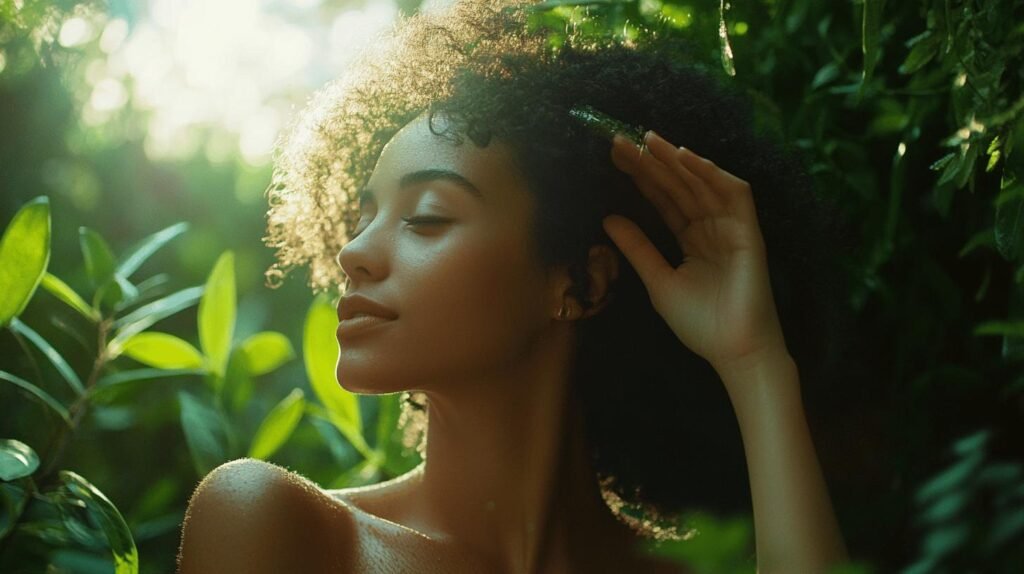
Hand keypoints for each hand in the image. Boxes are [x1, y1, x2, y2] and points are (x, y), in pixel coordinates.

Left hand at [602, 130, 787, 375]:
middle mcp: (711, 227)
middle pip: (678, 185)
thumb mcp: (658, 281)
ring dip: (676, 159)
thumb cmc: (700, 324)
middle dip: (651, 162)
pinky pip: (733, 193)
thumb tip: (608, 218)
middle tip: (620, 141)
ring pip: (702, 182)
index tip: (613, 157)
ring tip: (647, 140)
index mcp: (691, 238)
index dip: (640, 177)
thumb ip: (637, 248)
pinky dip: (710, 173)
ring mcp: (731, 227)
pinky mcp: (749, 231)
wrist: (734, 351)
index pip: (663, 198)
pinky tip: (685, 157)